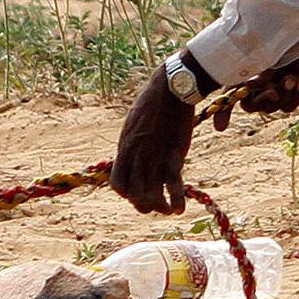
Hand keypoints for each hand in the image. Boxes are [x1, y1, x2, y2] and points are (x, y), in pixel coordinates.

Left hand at [111, 64, 194, 214]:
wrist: (171, 88)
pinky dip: (176, 199)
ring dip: (159, 207)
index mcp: (125, 148)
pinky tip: (180, 208)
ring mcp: (154, 157)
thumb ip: (133, 141)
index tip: (136, 194)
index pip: (118, 183)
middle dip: (142, 205)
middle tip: (154, 206)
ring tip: (168, 211)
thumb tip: (132, 150)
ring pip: (151, 194)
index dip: (126, 194)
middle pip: (133, 194)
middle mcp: (136, 157)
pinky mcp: (173, 154)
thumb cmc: (154, 100)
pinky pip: (173, 184)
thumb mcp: (134, 122)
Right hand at [211, 16, 298, 126]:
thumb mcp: (263, 45)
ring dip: (282, 95)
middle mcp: (259, 83)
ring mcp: (276, 88)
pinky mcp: (293, 91)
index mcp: (247, 71)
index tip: (220, 127)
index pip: (229, 96)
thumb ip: (248, 62)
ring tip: (291, 78)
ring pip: (272, 108)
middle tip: (274, 91)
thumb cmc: (283, 33)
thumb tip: (241, 81)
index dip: (222, 113)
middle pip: (252, 106)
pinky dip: (295, 97)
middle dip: (263, 101)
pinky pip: (288, 107)